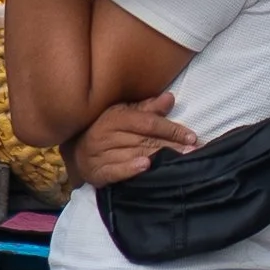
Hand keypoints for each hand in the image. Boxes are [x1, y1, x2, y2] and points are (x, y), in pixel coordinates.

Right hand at [65, 92, 196, 187]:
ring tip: (178, 162)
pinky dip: (130, 169)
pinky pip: (115, 170)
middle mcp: (107, 134)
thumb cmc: (106, 130)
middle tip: (193, 151)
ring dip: (157, 159)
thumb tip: (170, 97)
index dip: (171, 129)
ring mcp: (100, 153)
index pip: (148, 123)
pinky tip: (145, 167)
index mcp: (116, 117)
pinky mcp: (97, 171)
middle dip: (171, 146)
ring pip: (134, 154)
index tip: (192, 136)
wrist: (76, 151)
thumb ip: (148, 109)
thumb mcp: (124, 114)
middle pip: (145, 140)